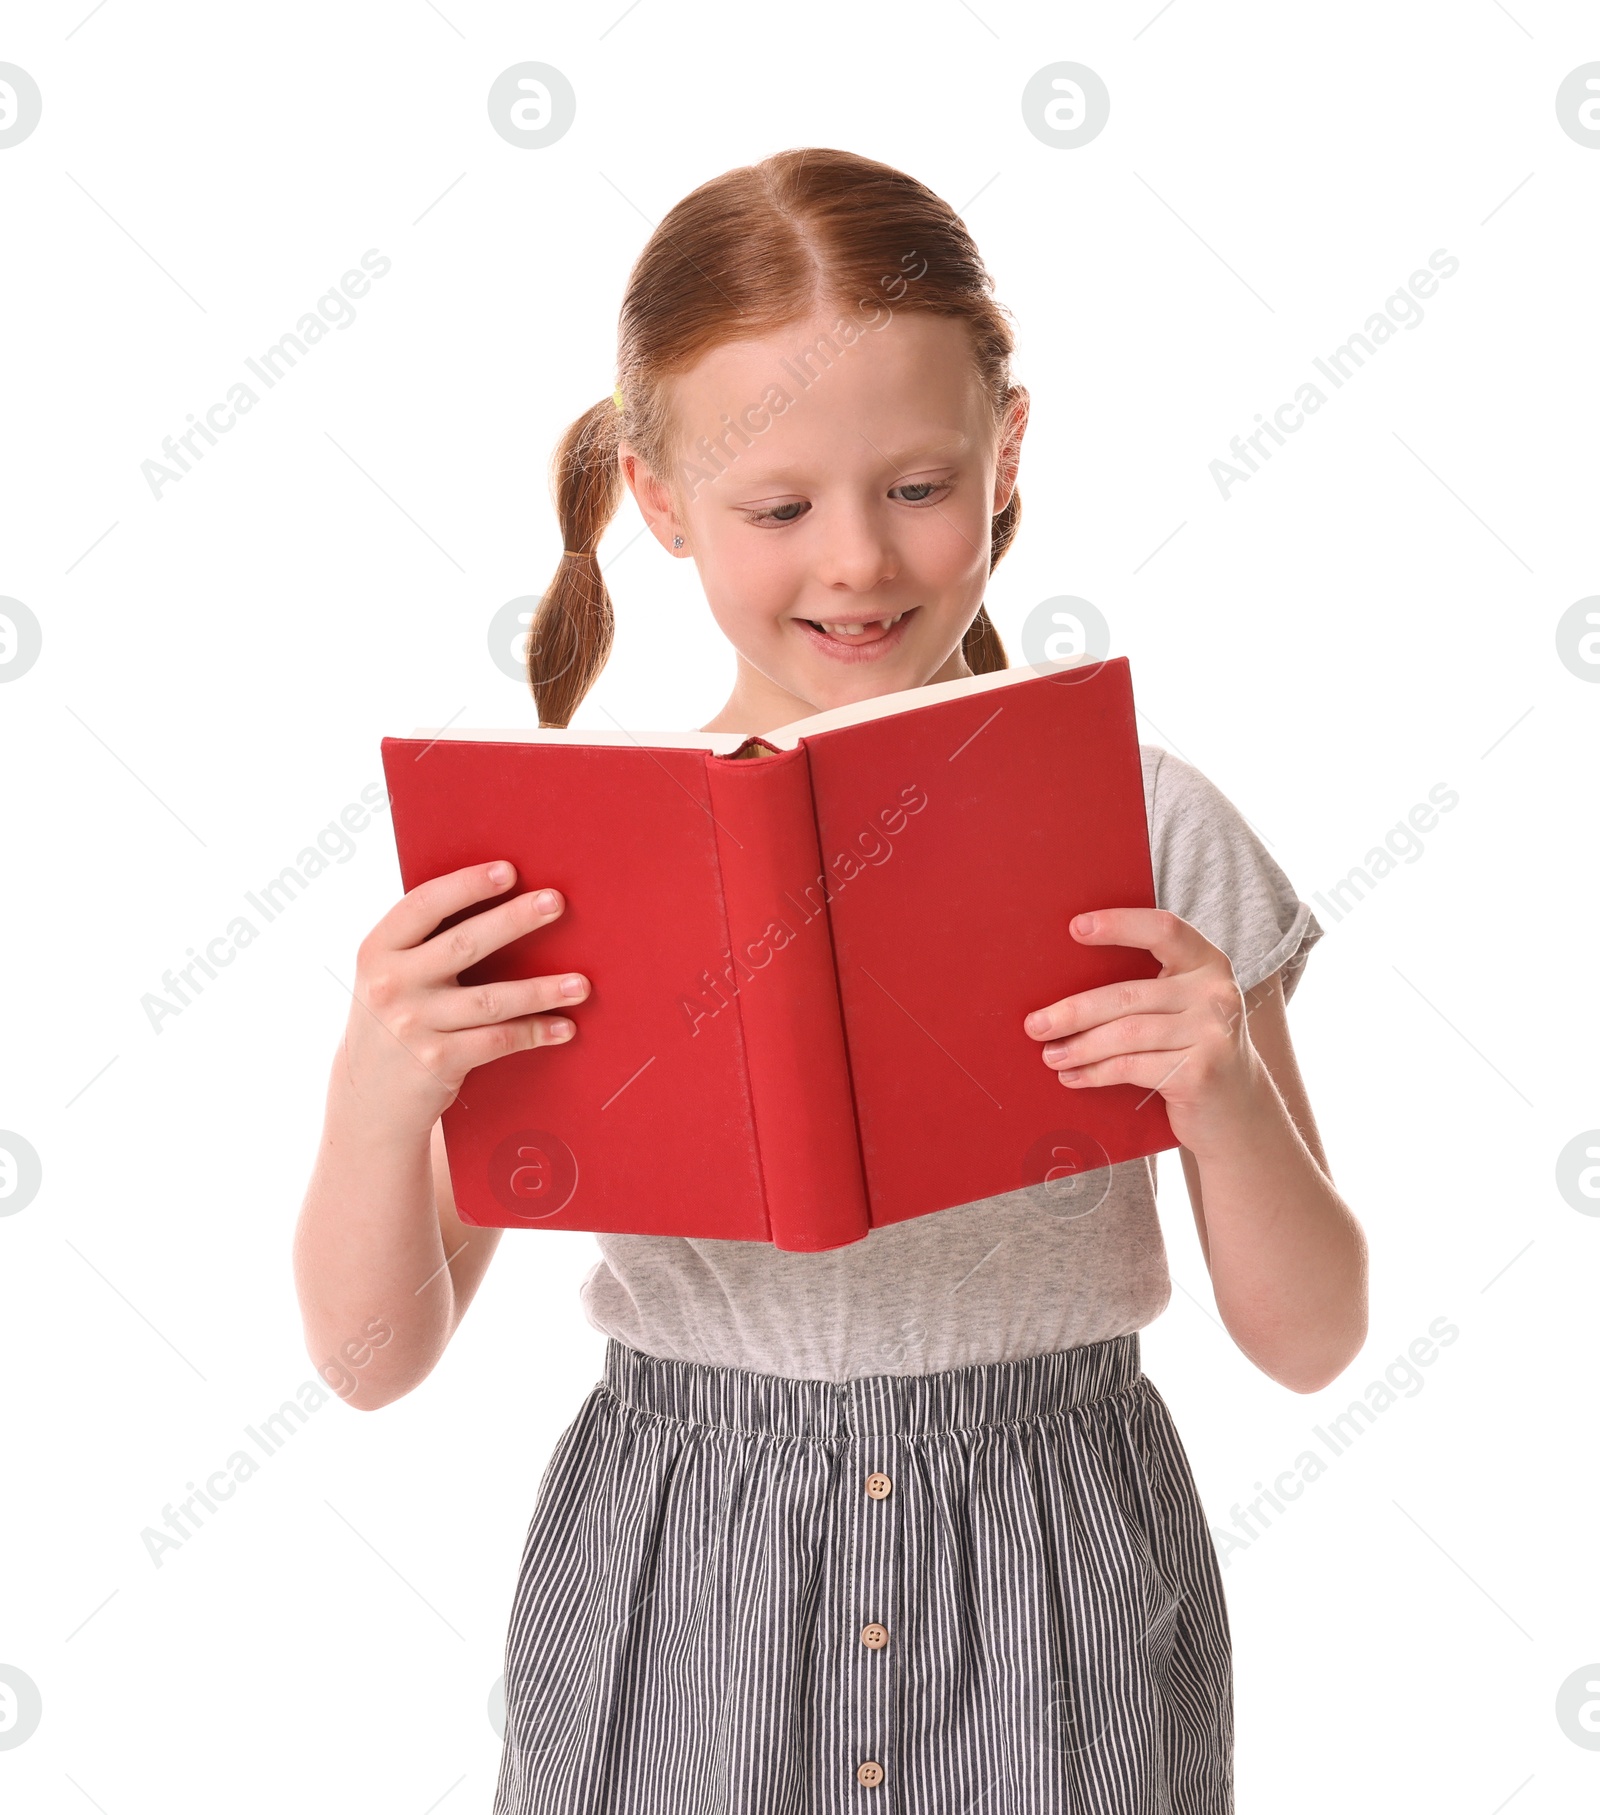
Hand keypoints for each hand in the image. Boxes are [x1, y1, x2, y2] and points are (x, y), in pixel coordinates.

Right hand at [339, 861, 588, 1139]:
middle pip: (464, 944)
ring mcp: (412, 1025)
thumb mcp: (390, 977)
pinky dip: (535, 1032)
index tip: (508, 870)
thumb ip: (425, 945)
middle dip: (514, 920)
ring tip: (582, 983)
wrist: (369, 1100)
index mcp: (378, 950)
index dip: (467, 885)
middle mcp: (391, 984)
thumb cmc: (394, 1022)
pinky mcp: (436, 1062)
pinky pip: (498, 1040)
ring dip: (543, 989)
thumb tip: (501, 902)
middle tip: (555, 902)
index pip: (424, 905)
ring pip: (491, 999)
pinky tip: (564, 1026)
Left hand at [1022, 907, 1262, 1156]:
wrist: (1238, 1111)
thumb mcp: (1183, 1007)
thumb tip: (1063, 979)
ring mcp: (1212, 1033)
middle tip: (1035, 1025)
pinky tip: (1073, 1077)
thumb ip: (1148, 986)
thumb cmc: (1192, 1049)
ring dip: (1079, 1047)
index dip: (1119, 925)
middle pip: (1128, 995)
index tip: (1075, 928)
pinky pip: (1132, 1066)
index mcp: (1208, 963)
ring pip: (1125, 1034)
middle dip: (1074, 1011)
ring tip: (1050, 1055)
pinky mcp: (1200, 1072)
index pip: (1163, 930)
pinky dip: (1095, 1073)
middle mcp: (1216, 993)